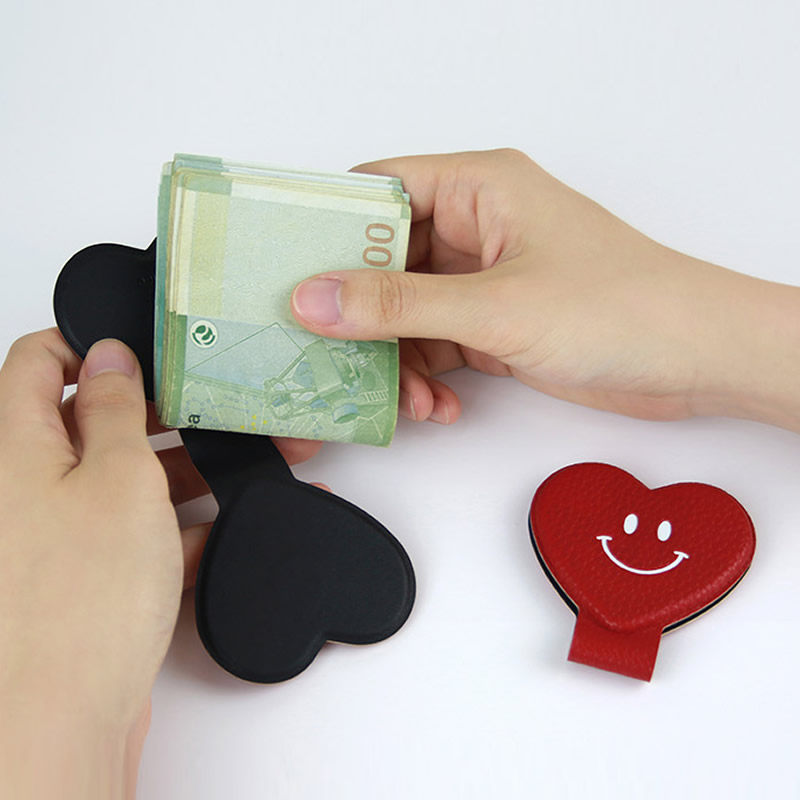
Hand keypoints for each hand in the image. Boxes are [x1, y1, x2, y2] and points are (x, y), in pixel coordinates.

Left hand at [0, 330, 319, 798]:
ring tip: (231, 471)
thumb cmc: (77, 602)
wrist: (62, 721)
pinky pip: (129, 534)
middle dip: (152, 414)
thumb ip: (115, 410)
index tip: (146, 354)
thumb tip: (110, 360)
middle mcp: (24, 486)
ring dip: (172, 473)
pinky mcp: (82, 577)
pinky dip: (169, 530)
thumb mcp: (118, 477)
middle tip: (204, 410)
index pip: (38, 360)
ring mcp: (53, 534)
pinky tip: (214, 534)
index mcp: (14, 446)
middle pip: (86, 421)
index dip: (90, 344)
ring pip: (117, 480)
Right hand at [291, 149, 799, 431]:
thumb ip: (399, 305)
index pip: (380, 190)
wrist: (696, 361)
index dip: (329, 228)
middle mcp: (478, 228)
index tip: (288, 271)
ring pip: (407, 314)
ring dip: (396, 359)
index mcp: (480, 188)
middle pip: (385, 262)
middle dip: (360, 315)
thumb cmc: (622, 307)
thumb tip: (315, 298)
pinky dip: (427, 378)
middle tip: (327, 351)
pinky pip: (436, 346)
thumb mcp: (495, 306)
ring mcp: (485, 280)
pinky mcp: (496, 326)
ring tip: (404, 398)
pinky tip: (436, 406)